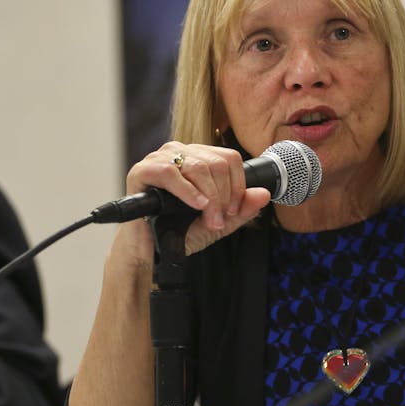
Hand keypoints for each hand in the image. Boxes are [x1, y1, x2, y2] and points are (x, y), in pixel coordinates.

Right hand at [115, 141, 272, 266]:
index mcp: (197, 158)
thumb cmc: (179, 234)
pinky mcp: (141, 171)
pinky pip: (169, 171)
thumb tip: (263, 194)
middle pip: (216, 162)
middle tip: (218, 220)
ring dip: (209, 197)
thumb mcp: (218, 223)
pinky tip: (195, 205)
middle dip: (224, 196)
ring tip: (208, 219)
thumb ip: (241, 210)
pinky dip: (187, 190)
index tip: (233, 211)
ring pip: (197, 166)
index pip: (229, 157)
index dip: (238, 185)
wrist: (151, 252)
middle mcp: (179, 153)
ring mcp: (159, 159)